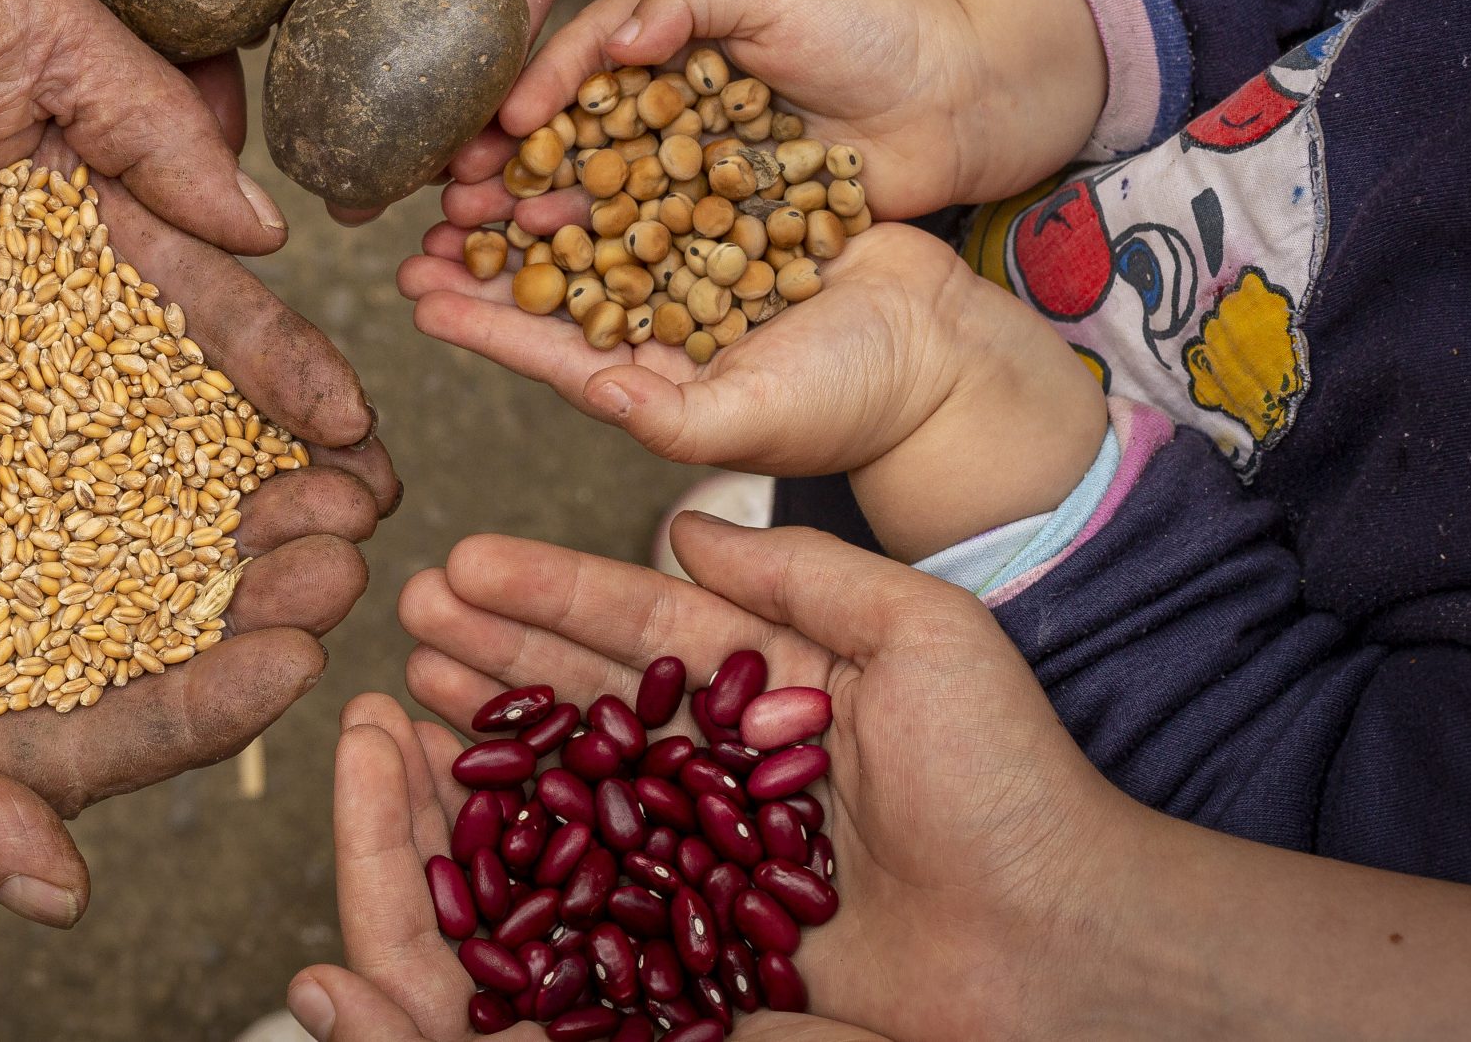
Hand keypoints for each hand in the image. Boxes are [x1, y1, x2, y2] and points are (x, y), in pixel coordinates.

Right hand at [0, 163, 397, 924]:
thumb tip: (66, 893)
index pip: (101, 738)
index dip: (209, 699)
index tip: (311, 647)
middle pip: (133, 624)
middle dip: (245, 585)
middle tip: (353, 535)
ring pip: (108, 523)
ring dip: (210, 494)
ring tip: (314, 454)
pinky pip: (40, 434)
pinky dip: (124, 411)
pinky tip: (204, 374)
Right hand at [370, 521, 1140, 1041]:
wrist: (1062, 944)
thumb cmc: (1009, 779)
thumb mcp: (923, 632)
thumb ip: (805, 575)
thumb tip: (688, 527)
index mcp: (775, 686)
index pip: (637, 627)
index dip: (549, 590)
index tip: (465, 559)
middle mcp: (728, 765)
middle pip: (587, 699)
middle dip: (495, 653)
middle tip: (408, 612)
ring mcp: (712, 854)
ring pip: (577, 789)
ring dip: (490, 740)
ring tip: (410, 693)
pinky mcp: (707, 941)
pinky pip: (601, 894)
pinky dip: (524, 857)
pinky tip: (457, 820)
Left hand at [399, 221, 1104, 561]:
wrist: (948, 353)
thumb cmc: (854, 402)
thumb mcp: (754, 419)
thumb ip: (669, 414)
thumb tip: (590, 389)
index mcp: (648, 380)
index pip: (545, 350)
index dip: (481, 323)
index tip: (415, 293)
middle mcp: (659, 325)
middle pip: (558, 280)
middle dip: (491, 251)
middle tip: (423, 217)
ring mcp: (697, 269)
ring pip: (600, 223)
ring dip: (542, 194)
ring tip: (481, 163)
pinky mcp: (738, 218)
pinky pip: (663, 180)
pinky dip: (618, 153)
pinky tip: (576, 120)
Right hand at [444, 0, 1104, 221]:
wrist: (974, 88)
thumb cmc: (875, 16)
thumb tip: (612, 42)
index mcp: (670, 39)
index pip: (579, 70)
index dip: (529, 104)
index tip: (490, 140)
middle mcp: (673, 108)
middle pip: (573, 149)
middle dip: (508, 182)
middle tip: (449, 214)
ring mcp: (703, 172)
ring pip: (605, 207)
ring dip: (539, 236)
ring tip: (476, 261)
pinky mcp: (739, 226)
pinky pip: (665, 254)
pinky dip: (610, 275)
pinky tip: (562, 302)